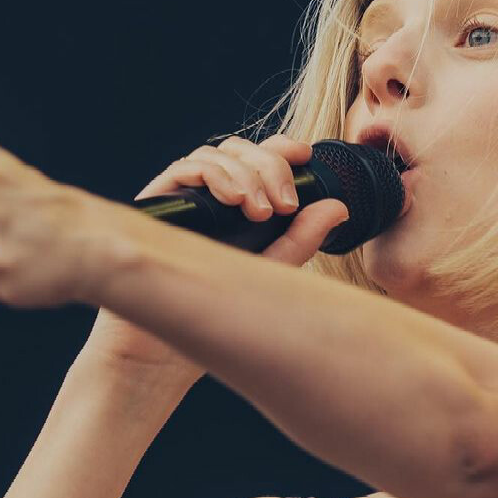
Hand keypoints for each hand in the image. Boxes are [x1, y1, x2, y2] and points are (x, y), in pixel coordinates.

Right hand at [83, 133, 348, 370]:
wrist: (164, 349)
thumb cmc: (215, 311)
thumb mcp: (270, 269)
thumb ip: (302, 239)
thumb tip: (339, 207)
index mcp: (239, 203)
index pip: (259, 158)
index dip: (282, 148)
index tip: (306, 156)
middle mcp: (210, 195)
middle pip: (240, 151)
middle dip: (269, 167)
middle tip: (285, 204)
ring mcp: (184, 198)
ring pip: (214, 155)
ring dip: (244, 174)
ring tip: (261, 211)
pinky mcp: (158, 204)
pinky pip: (183, 169)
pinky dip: (212, 175)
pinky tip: (233, 200)